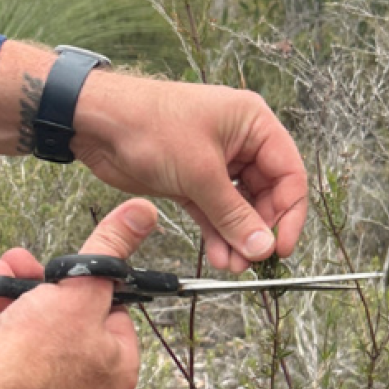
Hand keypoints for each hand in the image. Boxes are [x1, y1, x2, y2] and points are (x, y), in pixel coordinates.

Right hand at [0, 198, 156, 388]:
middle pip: (71, 319)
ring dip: (17, 297)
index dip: (86, 285)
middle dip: (40, 285)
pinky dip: (4, 327)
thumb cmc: (35, 352)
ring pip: (40, 332)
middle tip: (21, 265)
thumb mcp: (78, 287)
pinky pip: (18, 353)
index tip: (63, 273)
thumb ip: (109, 248)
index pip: (113, 310)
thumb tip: (143, 212)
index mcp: (121, 369)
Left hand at [73, 74, 307, 271]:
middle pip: (266, 194)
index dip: (290, 213)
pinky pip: (213, 210)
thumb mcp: (200, 172)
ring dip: (237, 236)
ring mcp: (214, 161)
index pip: (289, 173)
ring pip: (238, 206)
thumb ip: (233, 214)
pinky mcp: (190, 179)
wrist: (98, 123)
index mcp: (252, 123)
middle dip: (259, 229)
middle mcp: (239, 140)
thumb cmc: (150, 125)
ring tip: (234, 266)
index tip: (282, 247)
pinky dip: (216, 233)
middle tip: (254, 261)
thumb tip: (263, 247)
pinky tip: (219, 257)